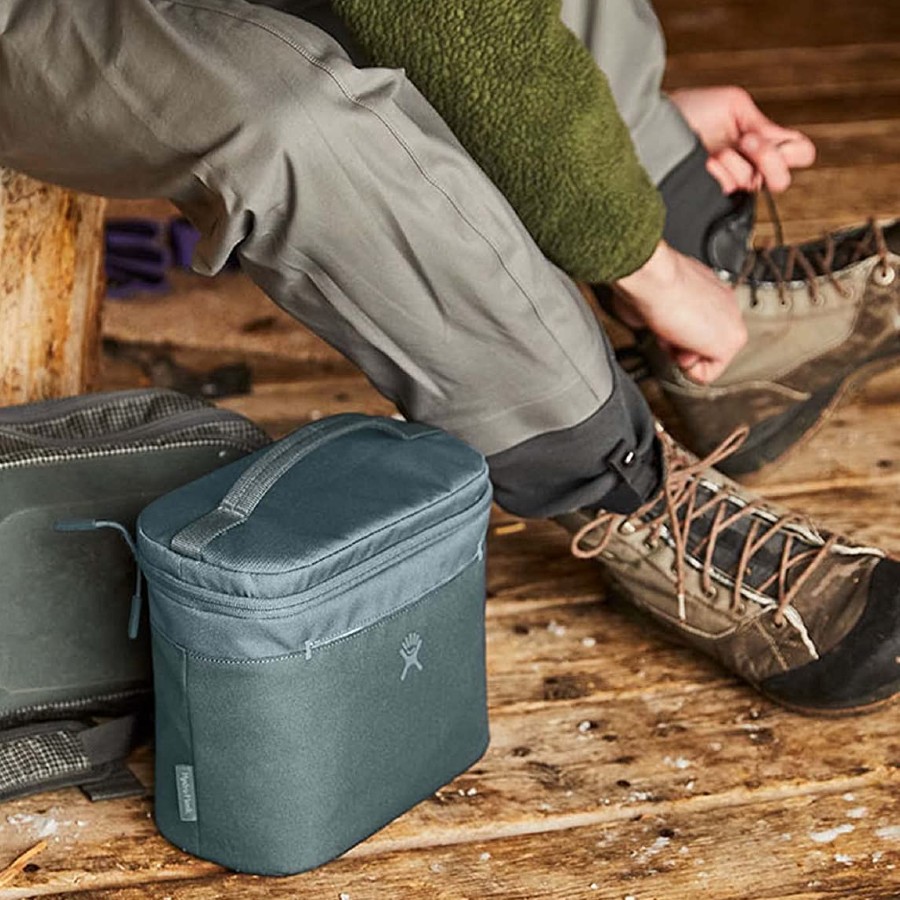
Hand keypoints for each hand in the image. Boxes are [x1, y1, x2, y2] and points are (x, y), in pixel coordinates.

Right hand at [613, 241, 746, 383]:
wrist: (656, 277)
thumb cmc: (650, 281)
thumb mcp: (656, 297)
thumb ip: (663, 311)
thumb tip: (647, 323)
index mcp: (711, 290)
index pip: (698, 326)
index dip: (676, 332)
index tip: (666, 321)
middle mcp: (726, 304)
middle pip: (704, 344)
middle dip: (681, 345)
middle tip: (668, 329)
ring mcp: (731, 323)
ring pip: (707, 359)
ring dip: (682, 354)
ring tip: (672, 332)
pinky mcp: (729, 343)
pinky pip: (706, 374)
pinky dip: (687, 368)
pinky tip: (680, 342)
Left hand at [670, 86, 815, 193]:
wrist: (651, 125)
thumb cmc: (688, 110)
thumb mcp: (732, 106)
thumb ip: (763, 124)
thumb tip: (790, 145)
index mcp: (760, 144)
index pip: (800, 154)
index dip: (793, 150)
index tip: (763, 133)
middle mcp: (748, 167)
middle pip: (781, 180)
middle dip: (768, 158)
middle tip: (746, 141)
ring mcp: (729, 185)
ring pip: (753, 184)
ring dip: (736, 162)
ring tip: (714, 150)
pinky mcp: (709, 199)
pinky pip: (729, 193)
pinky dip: (720, 175)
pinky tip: (706, 163)